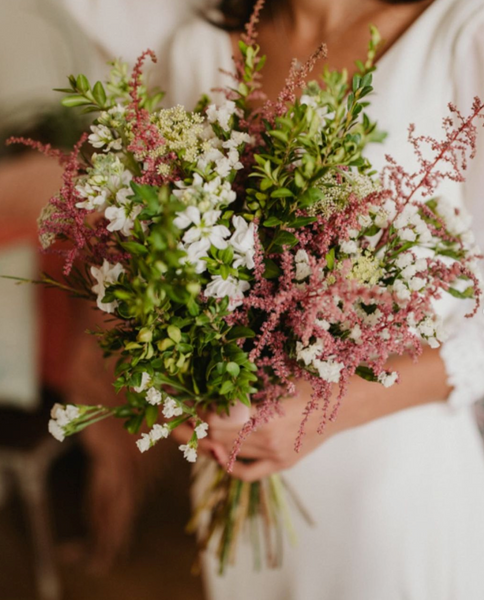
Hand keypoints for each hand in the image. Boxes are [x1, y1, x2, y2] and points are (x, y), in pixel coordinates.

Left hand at [172, 380, 344, 481]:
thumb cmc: (309, 381)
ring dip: (205, 444)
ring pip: (229, 455)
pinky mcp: (282, 463)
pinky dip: (230, 465)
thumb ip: (245, 388)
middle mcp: (269, 438)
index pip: (218, 419)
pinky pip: (249, 473)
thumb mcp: (276, 377)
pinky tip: (218, 454)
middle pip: (218, 438)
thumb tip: (209, 389)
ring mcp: (276, 455)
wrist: (342, 402)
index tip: (185, 402)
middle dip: (191, 429)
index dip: (197, 412)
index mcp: (266, 413)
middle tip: (171, 421)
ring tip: (186, 435)